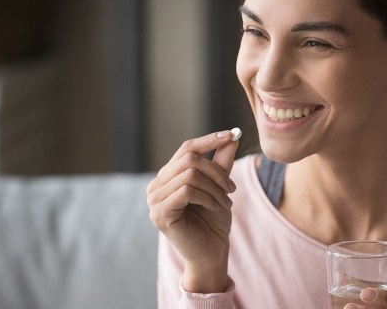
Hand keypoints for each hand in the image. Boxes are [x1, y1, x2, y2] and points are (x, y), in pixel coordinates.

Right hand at [146, 130, 238, 292]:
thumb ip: (222, 162)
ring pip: (190, 175)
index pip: (186, 148)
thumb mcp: (220, 186)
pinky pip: (187, 191)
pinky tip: (215, 208)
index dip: (209, 139)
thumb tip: (232, 136)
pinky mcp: (159, 214)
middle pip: (189, 159)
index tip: (232, 134)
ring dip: (215, 188)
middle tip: (232, 188)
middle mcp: (156, 186)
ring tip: (226, 202)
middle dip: (217, 171)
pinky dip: (207, 197)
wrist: (211, 252)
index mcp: (168, 176)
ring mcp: (154, 200)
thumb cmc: (214, 220)